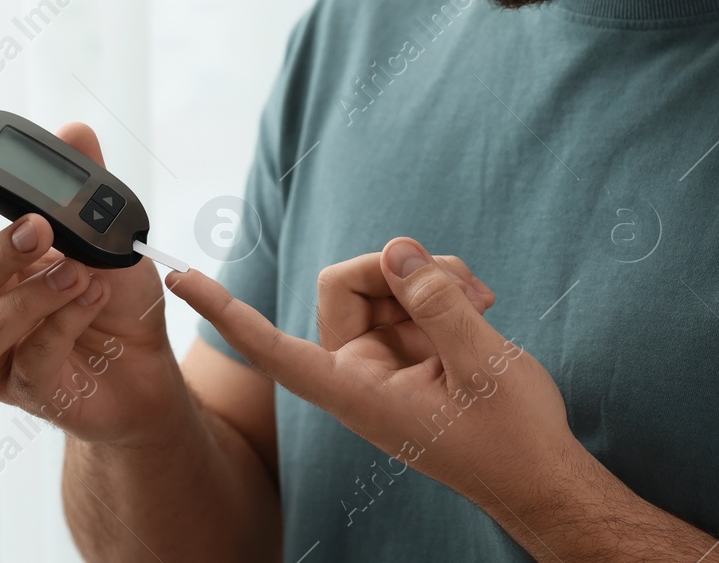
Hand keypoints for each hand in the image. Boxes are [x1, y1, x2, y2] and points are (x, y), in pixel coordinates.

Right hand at [0, 123, 184, 446]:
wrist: (148, 366)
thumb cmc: (114, 299)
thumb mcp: (109, 237)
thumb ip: (86, 188)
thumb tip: (74, 131)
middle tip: (39, 228)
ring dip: (28, 296)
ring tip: (76, 272)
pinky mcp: (24, 392)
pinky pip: (30, 359)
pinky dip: (62, 325)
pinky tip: (92, 300)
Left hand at [168, 236, 579, 507]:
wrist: (540, 469)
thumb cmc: (509, 435)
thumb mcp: (480, 361)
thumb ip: (437, 302)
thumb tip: (396, 250)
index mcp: (356, 391)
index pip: (272, 347)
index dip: (226, 312)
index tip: (178, 280)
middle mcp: (360, 370)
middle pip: (347, 283)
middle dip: (400, 270)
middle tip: (463, 284)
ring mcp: (385, 356)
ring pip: (385, 281)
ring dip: (434, 277)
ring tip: (483, 301)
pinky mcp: (410, 346)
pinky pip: (410, 293)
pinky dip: (445, 288)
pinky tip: (481, 304)